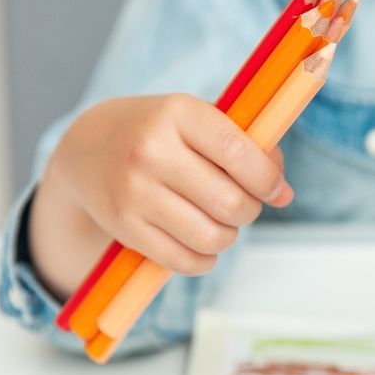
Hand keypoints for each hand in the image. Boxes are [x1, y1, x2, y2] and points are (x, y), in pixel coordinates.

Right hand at [31, 94, 290, 295]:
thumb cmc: (165, 135)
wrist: (90, 148)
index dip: (268, 180)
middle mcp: (150, 150)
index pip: (239, 153)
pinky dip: (205, 259)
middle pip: (230, 203)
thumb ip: (251, 148)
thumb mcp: (202, 122)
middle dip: (248, 211)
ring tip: (220, 222)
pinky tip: (201, 243)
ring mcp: (133, 191)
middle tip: (240, 205)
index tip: (276, 191)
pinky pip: (185, 261)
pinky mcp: (124, 227)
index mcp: (178, 113)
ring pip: (211, 237)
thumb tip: (284, 194)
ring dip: (228, 236)